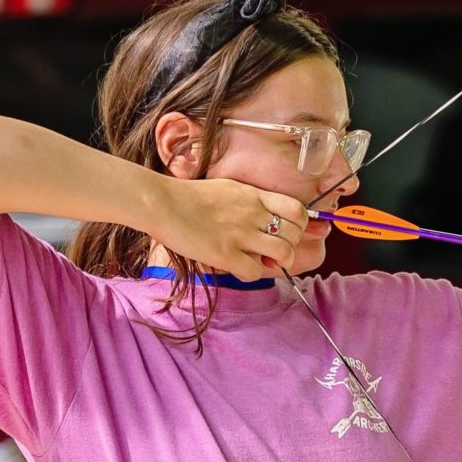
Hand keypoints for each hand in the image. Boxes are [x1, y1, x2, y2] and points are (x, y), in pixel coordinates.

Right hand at [151, 172, 331, 280]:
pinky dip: (252, 274)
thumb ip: (250, 201)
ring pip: (284, 253)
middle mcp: (252, 213)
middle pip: (295, 233)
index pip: (297, 209)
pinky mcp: (226, 254)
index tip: (289, 231)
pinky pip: (256, 271)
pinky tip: (240, 268)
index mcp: (254, 195)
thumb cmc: (189, 196)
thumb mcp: (228, 188)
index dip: (300, 224)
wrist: (162, 203)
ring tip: (264, 261)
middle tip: (275, 251)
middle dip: (290, 245)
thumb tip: (265, 215)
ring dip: (279, 262)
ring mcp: (240, 234)